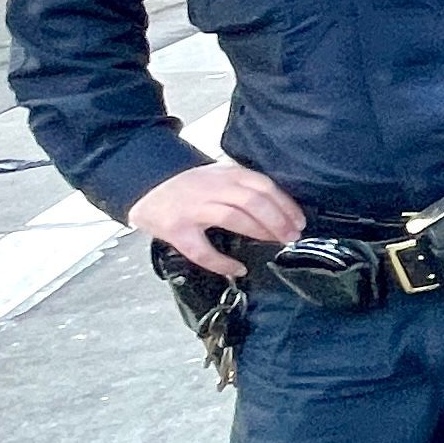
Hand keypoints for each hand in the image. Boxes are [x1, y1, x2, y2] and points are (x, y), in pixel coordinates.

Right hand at [128, 162, 303, 276]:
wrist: (145, 184)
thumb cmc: (188, 185)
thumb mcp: (218, 175)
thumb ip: (242, 187)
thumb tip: (279, 209)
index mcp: (225, 174)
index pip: (263, 186)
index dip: (285, 204)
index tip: (298, 221)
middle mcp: (211, 188)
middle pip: (253, 201)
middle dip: (278, 220)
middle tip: (292, 236)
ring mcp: (193, 208)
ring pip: (233, 217)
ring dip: (259, 232)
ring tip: (274, 244)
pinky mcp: (176, 229)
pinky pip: (202, 250)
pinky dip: (222, 262)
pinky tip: (237, 268)